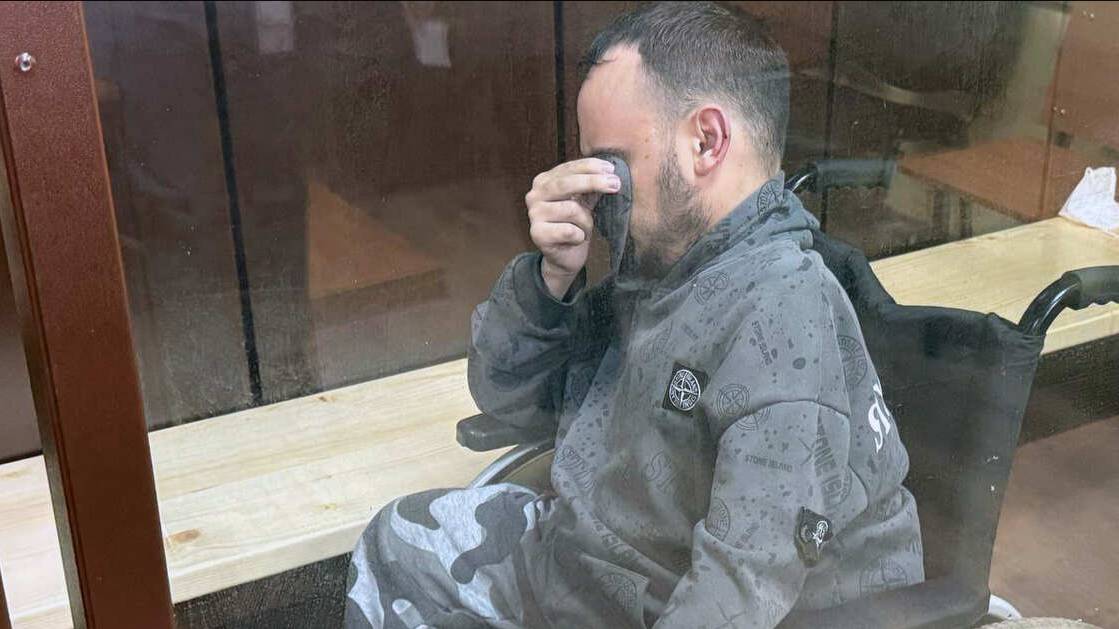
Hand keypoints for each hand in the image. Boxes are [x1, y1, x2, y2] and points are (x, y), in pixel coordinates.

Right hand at [524, 158, 619, 297]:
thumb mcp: (585, 200)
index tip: (611, 169)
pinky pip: (569, 231)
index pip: (568, 167)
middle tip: (616, 184)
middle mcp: (534, 195)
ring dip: (586, 221)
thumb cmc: (575, 225)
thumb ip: (592, 185)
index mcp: (544, 181)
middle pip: (566, 184)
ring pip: (571, 209)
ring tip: (585, 229)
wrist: (565, 257)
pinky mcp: (537, 234)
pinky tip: (577, 239)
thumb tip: (610, 170)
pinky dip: (579, 236)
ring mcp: (533, 215)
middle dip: (593, 182)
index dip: (590, 166)